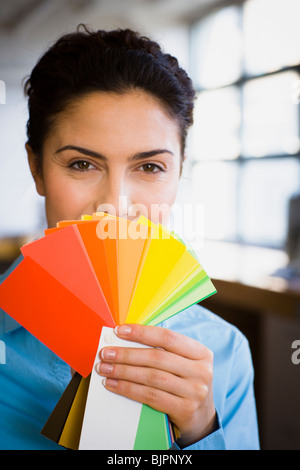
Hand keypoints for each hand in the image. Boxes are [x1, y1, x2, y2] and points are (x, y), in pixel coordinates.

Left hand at [96, 323, 215, 446]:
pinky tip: (114, 385)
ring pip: (151, 377)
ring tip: (105, 369)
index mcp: (201, 353)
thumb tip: (126, 338)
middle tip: (105, 353)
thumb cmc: (185, 383)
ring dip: (124, 372)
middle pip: (157, 358)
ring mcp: (195, 392)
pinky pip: (150, 396)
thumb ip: (163, 350)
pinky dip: (128, 389)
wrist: (202, 419)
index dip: (141, 332)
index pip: (167, 337)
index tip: (119, 330)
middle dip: (127, 354)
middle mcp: (201, 371)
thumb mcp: (183, 363)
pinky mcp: (185, 410)